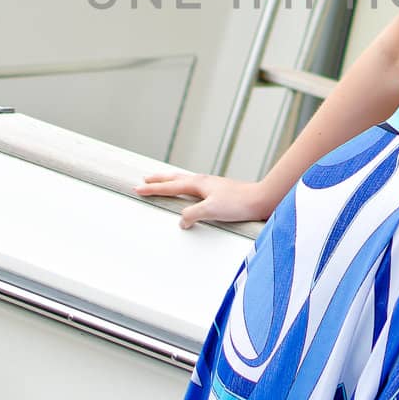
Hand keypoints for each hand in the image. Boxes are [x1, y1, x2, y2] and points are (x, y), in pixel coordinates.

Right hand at [134, 172, 274, 228]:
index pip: (170, 187)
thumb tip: (181, 220)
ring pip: (185, 181)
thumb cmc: (238, 203)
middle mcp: (203, 181)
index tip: (138, 188)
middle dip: (159, 180)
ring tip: (163, 182)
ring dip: (171, 181)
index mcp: (198, 184)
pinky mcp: (219, 191)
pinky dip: (185, 187)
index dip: (153, 189)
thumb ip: (192, 214)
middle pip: (175, 179)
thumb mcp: (211, 210)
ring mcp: (211, 185)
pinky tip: (190, 192)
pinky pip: (195, 187)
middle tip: (145, 180)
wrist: (260, 200)